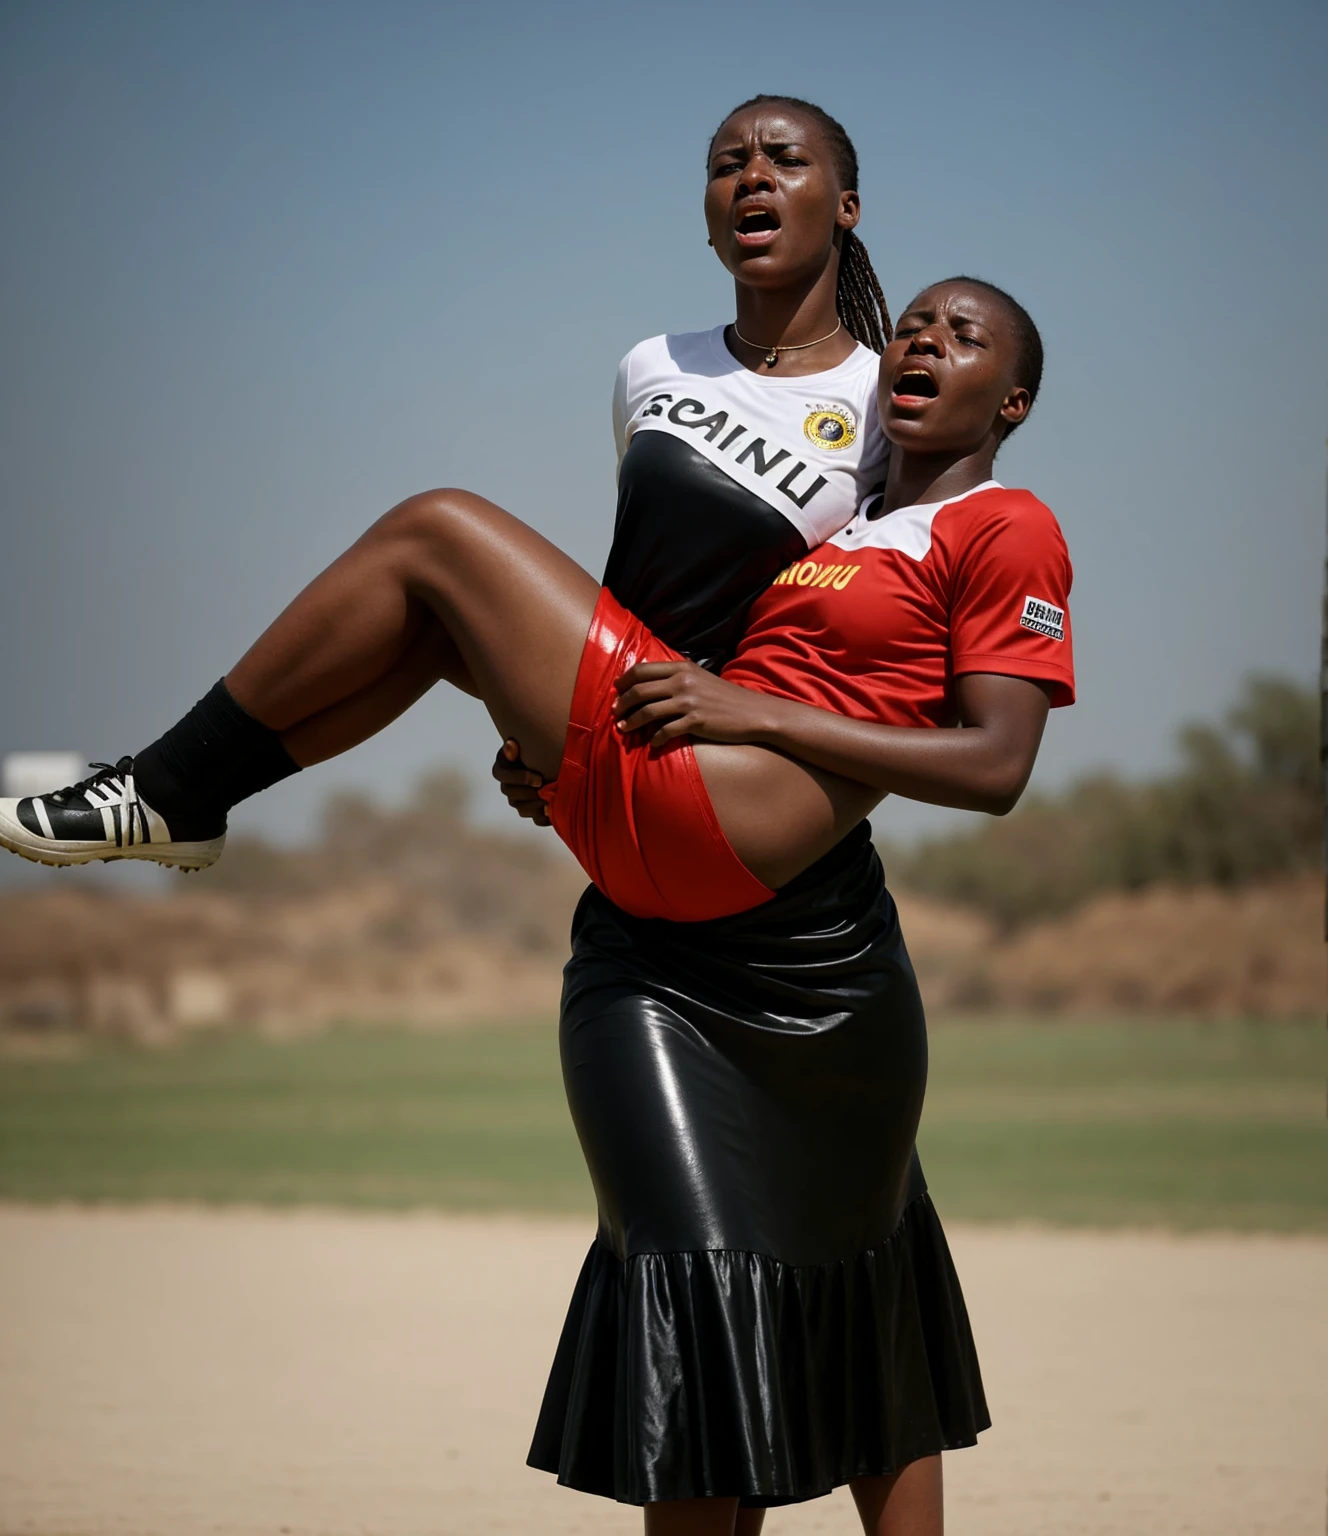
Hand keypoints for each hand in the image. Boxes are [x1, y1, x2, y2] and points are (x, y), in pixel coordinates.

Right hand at [490, 739, 550, 825]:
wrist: (556, 760)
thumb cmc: (541, 748)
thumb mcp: (531, 745)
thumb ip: (521, 746)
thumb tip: (510, 745)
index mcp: (504, 766)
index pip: (502, 775)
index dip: (520, 779)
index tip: (539, 779)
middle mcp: (508, 784)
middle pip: (510, 793)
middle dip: (529, 793)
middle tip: (546, 791)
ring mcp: (518, 800)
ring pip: (521, 809)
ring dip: (536, 807)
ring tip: (551, 803)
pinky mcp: (532, 810)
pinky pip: (535, 819)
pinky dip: (545, 817)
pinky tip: (554, 812)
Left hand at [613, 660, 775, 745]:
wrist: (753, 712)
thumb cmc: (725, 697)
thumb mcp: (700, 678)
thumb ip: (677, 677)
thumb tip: (651, 685)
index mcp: (681, 668)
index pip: (641, 670)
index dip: (624, 682)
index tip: (616, 692)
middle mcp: (682, 682)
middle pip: (639, 691)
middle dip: (622, 703)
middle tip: (615, 713)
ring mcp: (689, 702)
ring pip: (648, 712)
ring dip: (631, 722)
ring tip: (623, 729)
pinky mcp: (696, 721)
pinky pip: (666, 731)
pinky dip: (655, 739)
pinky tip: (652, 744)